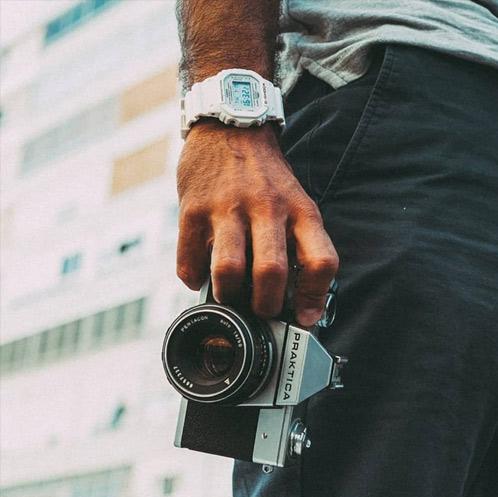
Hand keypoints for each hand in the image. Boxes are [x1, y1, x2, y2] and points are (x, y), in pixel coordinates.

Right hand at [176, 121, 338, 325]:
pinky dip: (193, 278)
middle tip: (259, 311)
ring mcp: (228, 207)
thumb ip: (297, 240)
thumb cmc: (267, 175)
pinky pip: (189, 259)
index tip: (303, 317)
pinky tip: (200, 275)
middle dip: (265, 306)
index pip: (320, 261)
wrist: (232, 126)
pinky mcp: (194, 207)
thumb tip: (294, 295)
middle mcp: (267, 208)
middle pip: (272, 272)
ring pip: (228, 270)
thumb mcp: (295, 199)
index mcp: (300, 210)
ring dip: (228, 295)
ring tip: (229, 294)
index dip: (314, 297)